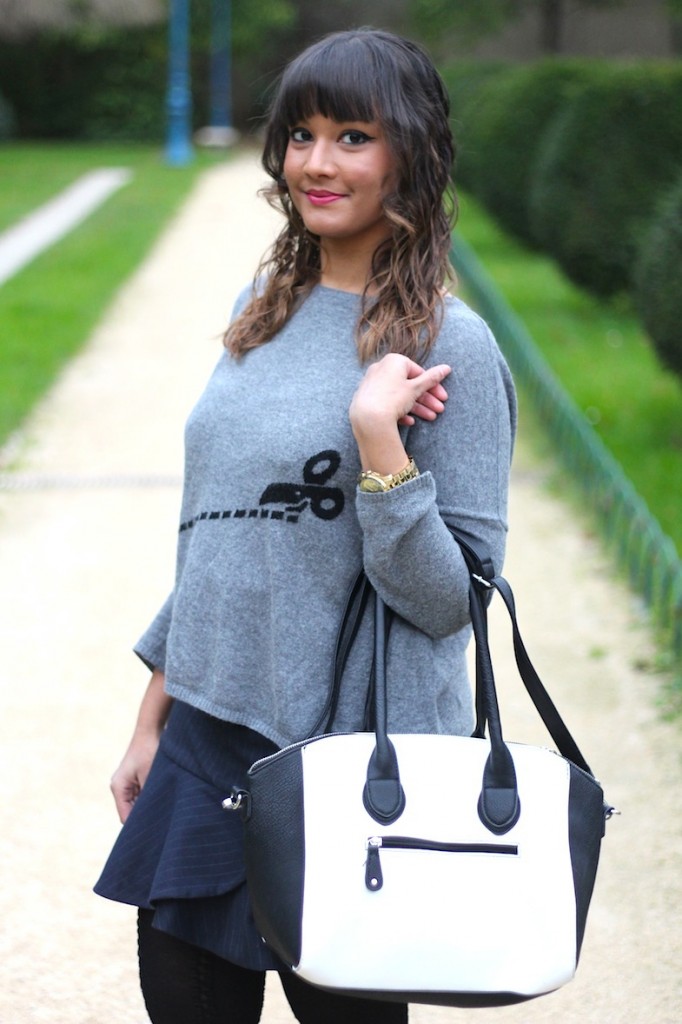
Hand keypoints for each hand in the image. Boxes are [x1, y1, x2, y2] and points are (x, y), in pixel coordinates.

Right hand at [110, 669, 170, 822]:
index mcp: (119, 788)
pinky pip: (144, 795)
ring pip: (140, 804)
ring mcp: (129, 783)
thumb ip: (151, 796)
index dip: (140, 826)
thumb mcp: (152, 775)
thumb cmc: (151, 749)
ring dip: (152, 806)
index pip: (126, 818)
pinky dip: (154, 797)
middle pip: (132, 812)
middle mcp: (121, 787)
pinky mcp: (138, 778)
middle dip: (147, 817)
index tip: (155, 834)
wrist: (152, 727)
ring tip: (166, 812)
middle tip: (163, 827)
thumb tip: (156, 816)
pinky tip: (167, 799)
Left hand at [350, 354, 450, 431]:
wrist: (368, 418)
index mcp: (394, 361)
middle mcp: (381, 369)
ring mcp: (373, 384)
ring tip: (430, 417)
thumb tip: (446, 368)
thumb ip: (432, 378)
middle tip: (439, 409)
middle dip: (427, 398)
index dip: (432, 385)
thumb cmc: (392, 398)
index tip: (442, 397)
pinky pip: (387, 403)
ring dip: (417, 407)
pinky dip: (400, 411)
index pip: (418, 371)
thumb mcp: (416, 388)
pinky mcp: (368, 399)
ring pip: (400, 395)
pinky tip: (410, 422)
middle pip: (409, 385)